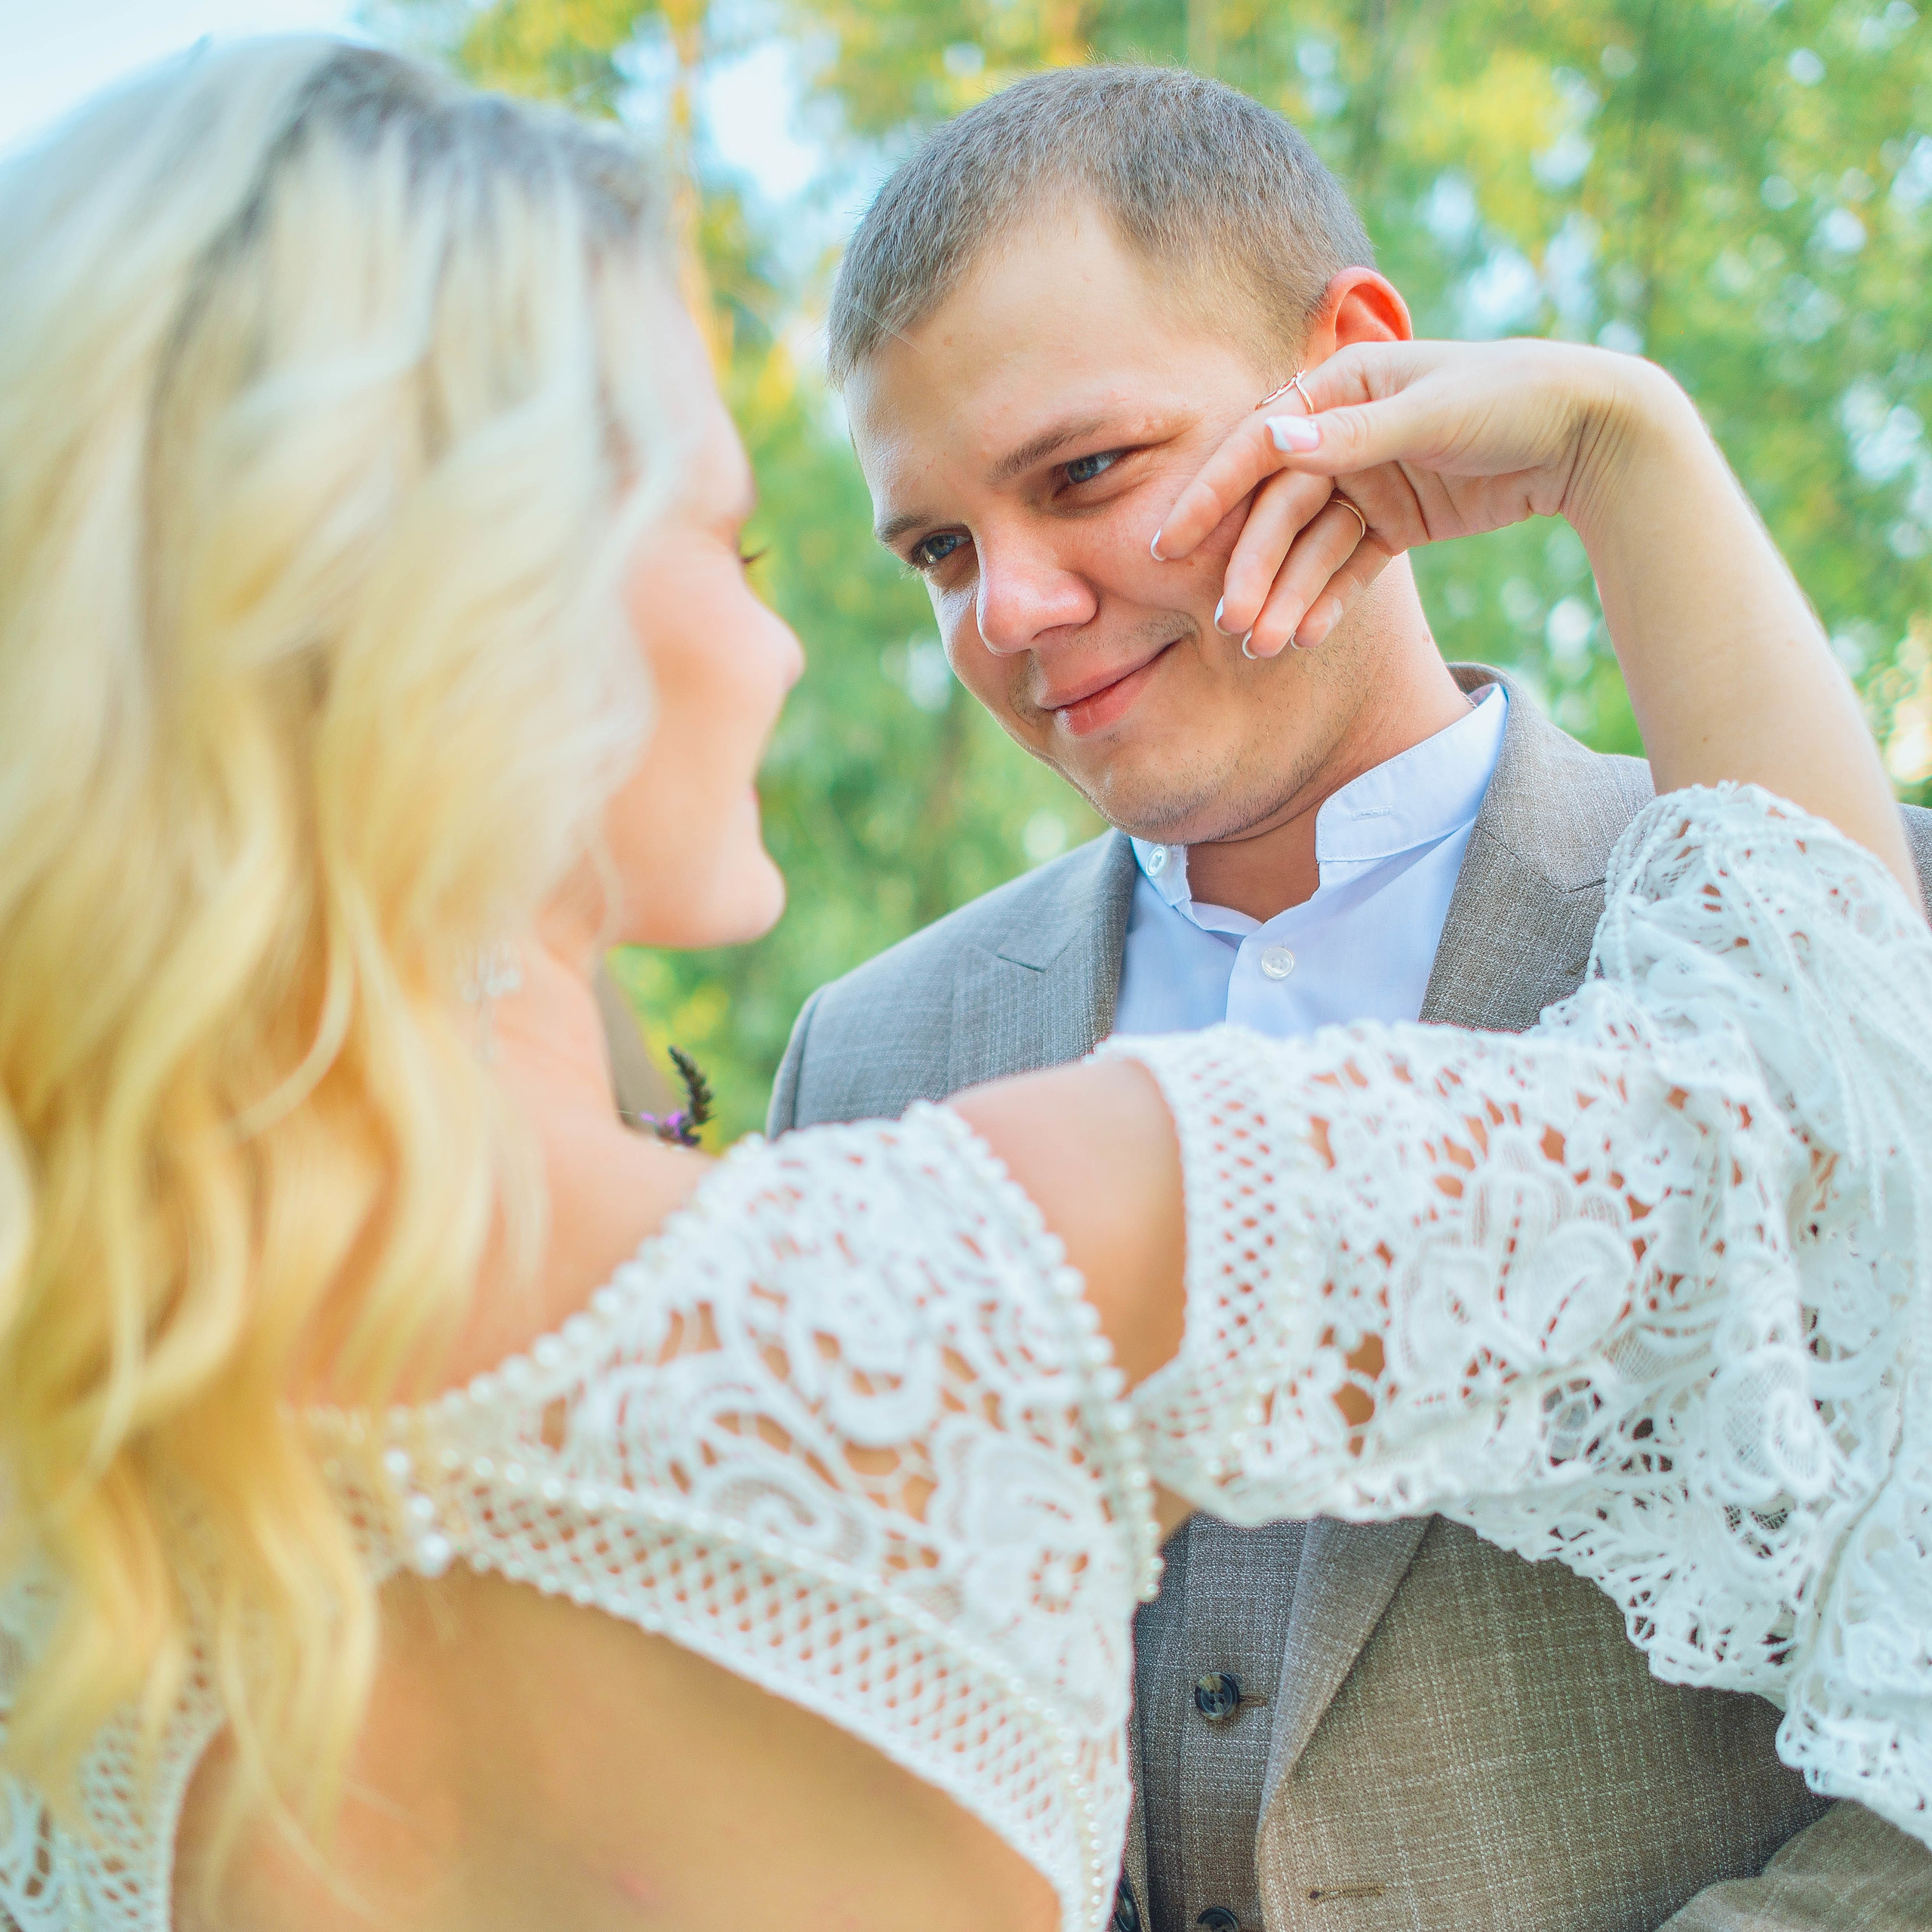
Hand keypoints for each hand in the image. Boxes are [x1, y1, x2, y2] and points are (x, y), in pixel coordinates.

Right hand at [1151, 338, 1656, 655]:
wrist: (1587, 429)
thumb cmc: (1511, 396)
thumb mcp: (1432, 410)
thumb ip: (1354, 433)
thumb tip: (1277, 440)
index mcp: (1339, 386)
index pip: (1259, 445)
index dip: (1212, 495)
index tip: (1170, 545)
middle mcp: (1342, 436)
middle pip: (1279, 509)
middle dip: (1253, 567)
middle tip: (1232, 621)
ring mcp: (1367, 482)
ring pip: (1309, 548)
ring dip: (1284, 597)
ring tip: (1264, 648)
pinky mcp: (1394, 523)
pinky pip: (1348, 569)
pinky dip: (1326, 602)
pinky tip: (1304, 637)